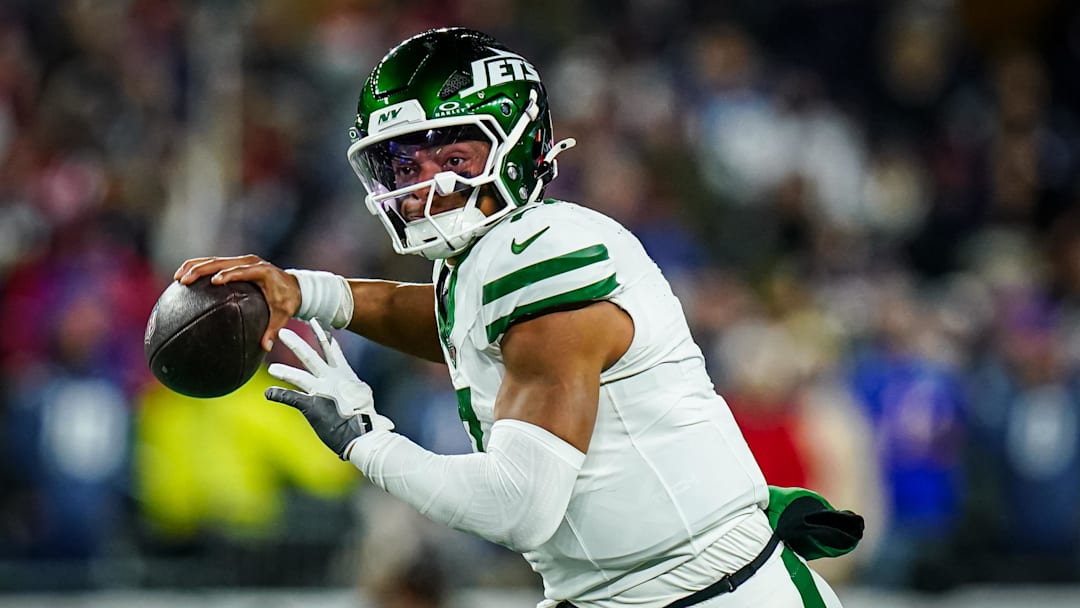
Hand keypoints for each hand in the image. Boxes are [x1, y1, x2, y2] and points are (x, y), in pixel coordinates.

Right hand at [174, 254, 300, 350]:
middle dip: (201, 269)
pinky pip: (214, 263)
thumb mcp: (282, 315)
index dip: (229, 274)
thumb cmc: (287, 301)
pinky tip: (182, 277)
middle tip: (185, 280)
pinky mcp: (235, 263)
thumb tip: (266, 347)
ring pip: (214, 260)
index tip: (214, 282)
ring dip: (194, 266)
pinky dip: (198, 267)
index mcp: (263, 271)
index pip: (243, 271)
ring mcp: (241, 261)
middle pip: (222, 262)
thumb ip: (274, 329)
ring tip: (178, 278)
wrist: (293, 286)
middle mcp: (250, 262)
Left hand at [265, 320, 392, 457]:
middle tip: (284, 332)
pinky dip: (279, 395)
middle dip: (297, 343)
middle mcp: (332, 380)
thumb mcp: (370, 410)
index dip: (325, 338)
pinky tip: (268, 393)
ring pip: (299, 376)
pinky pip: (291, 398)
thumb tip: (387, 424)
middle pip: (312, 356)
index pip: (334, 353)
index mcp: (346, 377)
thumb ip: (367, 404)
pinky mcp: (312, 406)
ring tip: (271, 367)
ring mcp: (321, 392)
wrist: (364, 433)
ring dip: (285, 371)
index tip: (318, 324)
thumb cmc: (368, 424)